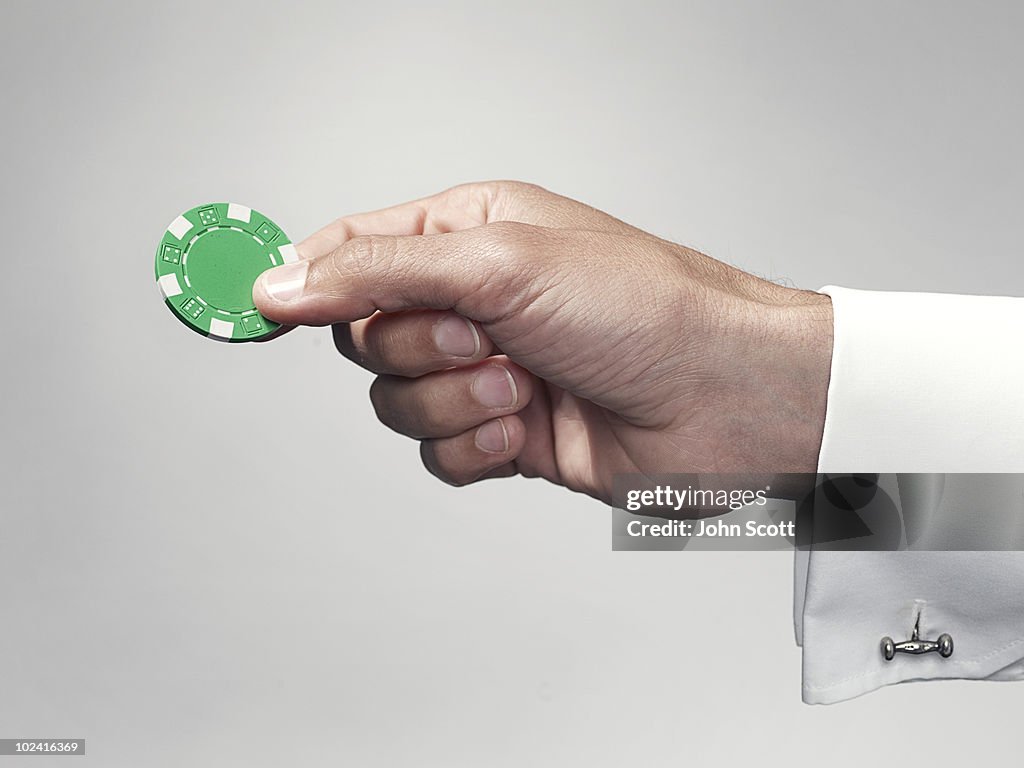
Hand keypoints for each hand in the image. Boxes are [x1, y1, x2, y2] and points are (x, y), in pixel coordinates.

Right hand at [253, 182, 832, 502]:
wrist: (720, 396)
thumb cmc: (640, 307)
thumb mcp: (499, 264)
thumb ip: (377, 273)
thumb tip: (279, 280)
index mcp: (466, 235)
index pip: (351, 251)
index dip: (302, 280)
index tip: (258, 308)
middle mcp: (472, 300)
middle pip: (365, 335)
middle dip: (416, 348)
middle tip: (482, 338)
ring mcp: (487, 370)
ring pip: (398, 401)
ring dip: (452, 401)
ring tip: (520, 385)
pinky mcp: (504, 433)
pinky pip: (438, 452)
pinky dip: (472, 446)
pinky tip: (522, 431)